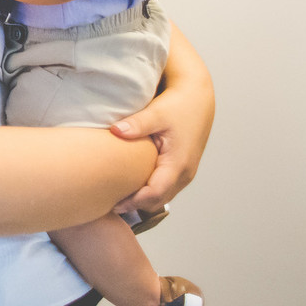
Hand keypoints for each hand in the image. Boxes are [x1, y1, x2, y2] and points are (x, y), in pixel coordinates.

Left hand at [108, 84, 211, 213]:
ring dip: (142, 201)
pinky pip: (165, 189)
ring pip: (162, 197)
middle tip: (108, 203)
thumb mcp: (156, 113)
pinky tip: (130, 187)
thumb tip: (115, 131)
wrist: (197, 99)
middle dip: (135, 205)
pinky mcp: (181, 170)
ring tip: (115, 199)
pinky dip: (149, 193)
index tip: (113, 203)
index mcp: (179, 163)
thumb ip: (136, 124)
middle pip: (158, 200)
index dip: (134, 201)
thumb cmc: (178, 105)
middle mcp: (185, 173)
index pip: (155, 192)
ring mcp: (185, 173)